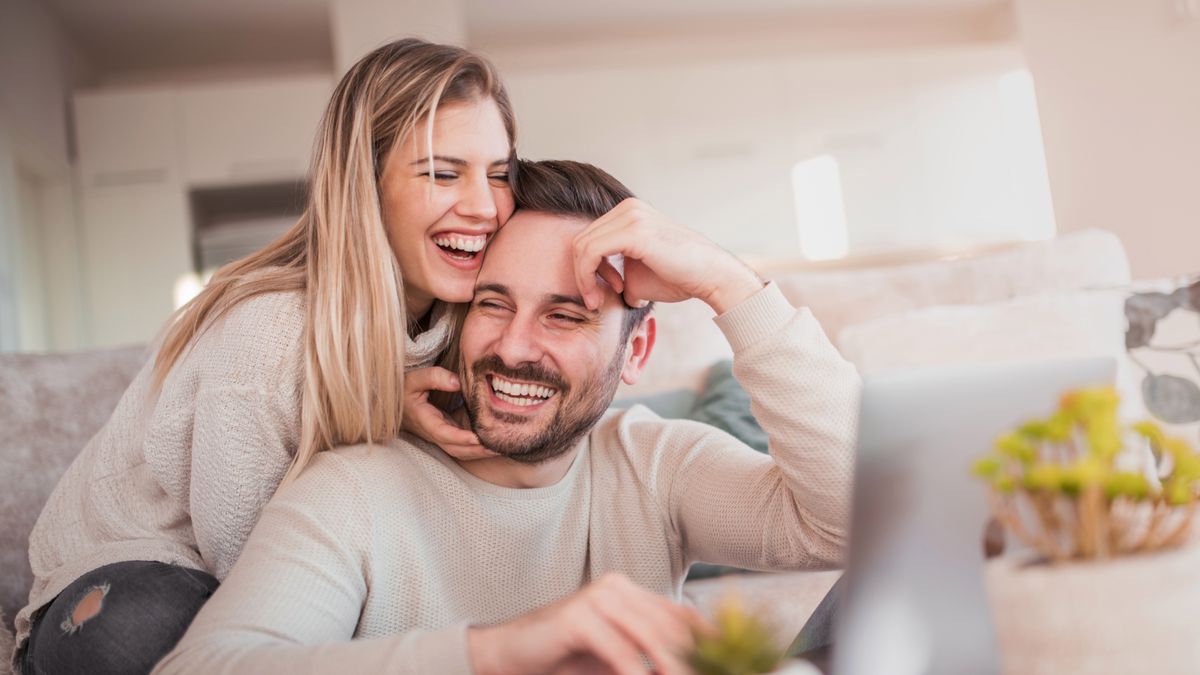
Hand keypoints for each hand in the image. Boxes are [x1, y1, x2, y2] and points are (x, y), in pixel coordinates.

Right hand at [401, 367, 496, 460]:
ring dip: (479, 452)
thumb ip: (434, 377)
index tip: (478, 438)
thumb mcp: (414, 379)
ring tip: (501, 448)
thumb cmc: (405, 389)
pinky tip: (493, 442)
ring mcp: (440, 436)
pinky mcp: (447, 433)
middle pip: (456, 449)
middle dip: (477, 450)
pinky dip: (477, 447)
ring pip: (460, 451)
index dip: (461, 438)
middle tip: (498, 447)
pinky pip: (462, 445)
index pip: (444, 433)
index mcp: (425, 420)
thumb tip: (457, 382)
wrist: (396, 401)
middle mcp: (433, 433)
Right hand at [469, 573, 712, 674]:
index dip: (710, 643)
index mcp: (629, 592)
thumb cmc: (562, 662)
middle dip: (694, 661)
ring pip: (653, 637)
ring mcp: (597, 597)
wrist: (505, 658)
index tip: (731, 666)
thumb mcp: (616, 660)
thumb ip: (649, 658)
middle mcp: (617, 587)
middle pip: (672, 626)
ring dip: (674, 667)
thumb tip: (690, 667)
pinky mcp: (578, 616)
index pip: (681, 615)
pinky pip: (621, 652)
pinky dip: (637, 674)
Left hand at [572, 199, 762, 314]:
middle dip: (582, 274)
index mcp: (628, 213)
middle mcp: (627, 208)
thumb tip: (595, 287)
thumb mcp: (636, 273)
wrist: (710, 276)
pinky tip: (608, 292)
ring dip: (584, 278)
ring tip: (598, 299)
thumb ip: (613, 272)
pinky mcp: (633, 231)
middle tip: (594, 299)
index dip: (587, 269)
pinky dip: (588, 275)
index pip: (589, 238)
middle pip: (581, 240)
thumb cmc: (678, 277)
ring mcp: (630, 215)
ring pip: (582, 246)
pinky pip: (591, 251)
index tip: (603, 292)